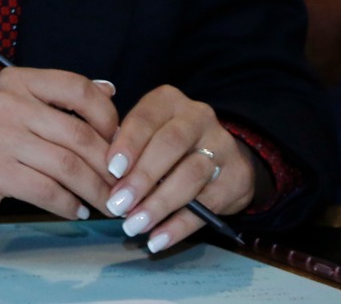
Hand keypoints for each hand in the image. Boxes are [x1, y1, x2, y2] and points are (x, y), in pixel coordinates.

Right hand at [0, 67, 119, 223]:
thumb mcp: (19, 109)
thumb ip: (61, 101)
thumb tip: (110, 90)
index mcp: (17, 80)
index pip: (78, 88)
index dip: (109, 117)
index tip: (120, 146)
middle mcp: (7, 102)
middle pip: (80, 135)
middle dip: (111, 168)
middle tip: (125, 188)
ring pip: (68, 167)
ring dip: (96, 192)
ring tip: (108, 205)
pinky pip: (48, 191)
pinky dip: (69, 205)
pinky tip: (77, 211)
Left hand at [101, 85, 266, 252]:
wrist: (222, 156)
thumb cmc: (166, 143)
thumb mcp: (146, 132)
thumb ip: (124, 144)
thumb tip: (102, 174)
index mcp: (168, 101)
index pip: (146, 118)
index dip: (128, 143)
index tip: (111, 169)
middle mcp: (198, 117)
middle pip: (170, 145)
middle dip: (142, 178)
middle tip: (118, 204)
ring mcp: (222, 146)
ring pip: (190, 175)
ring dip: (159, 204)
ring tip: (134, 224)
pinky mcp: (237, 178)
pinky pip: (208, 205)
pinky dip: (180, 225)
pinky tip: (158, 239)